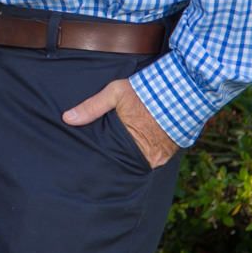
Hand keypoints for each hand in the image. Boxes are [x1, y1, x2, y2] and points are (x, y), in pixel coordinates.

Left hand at [63, 78, 178, 167]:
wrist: (183, 89)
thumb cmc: (146, 91)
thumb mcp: (115, 93)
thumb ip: (91, 107)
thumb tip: (68, 118)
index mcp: (130, 141)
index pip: (110, 157)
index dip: (101, 157)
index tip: (91, 158)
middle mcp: (146, 154)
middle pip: (124, 162)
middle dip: (115, 159)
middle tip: (104, 155)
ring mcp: (160, 156)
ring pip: (139, 162)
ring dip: (131, 157)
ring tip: (120, 151)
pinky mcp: (170, 153)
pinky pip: (154, 159)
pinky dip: (146, 154)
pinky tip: (138, 148)